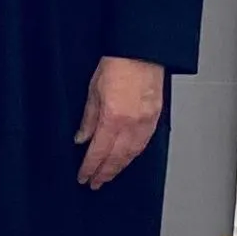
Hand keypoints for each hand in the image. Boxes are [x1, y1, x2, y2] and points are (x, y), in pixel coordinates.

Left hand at [73, 56, 166, 189]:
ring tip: (108, 176)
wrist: (142, 52)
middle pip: (115, 158)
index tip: (83, 177)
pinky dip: (133, 156)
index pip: (98, 152)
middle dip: (104, 173)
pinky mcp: (154, 119)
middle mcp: (130, 125)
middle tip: (95, 183)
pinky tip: (126, 160)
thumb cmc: (118, 65)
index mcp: (112, 118)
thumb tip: (82, 138)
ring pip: (131, 155)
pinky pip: (143, 145)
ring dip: (118, 168)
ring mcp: (145, 123)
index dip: (89, 167)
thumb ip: (89, 119)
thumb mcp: (93, 91)